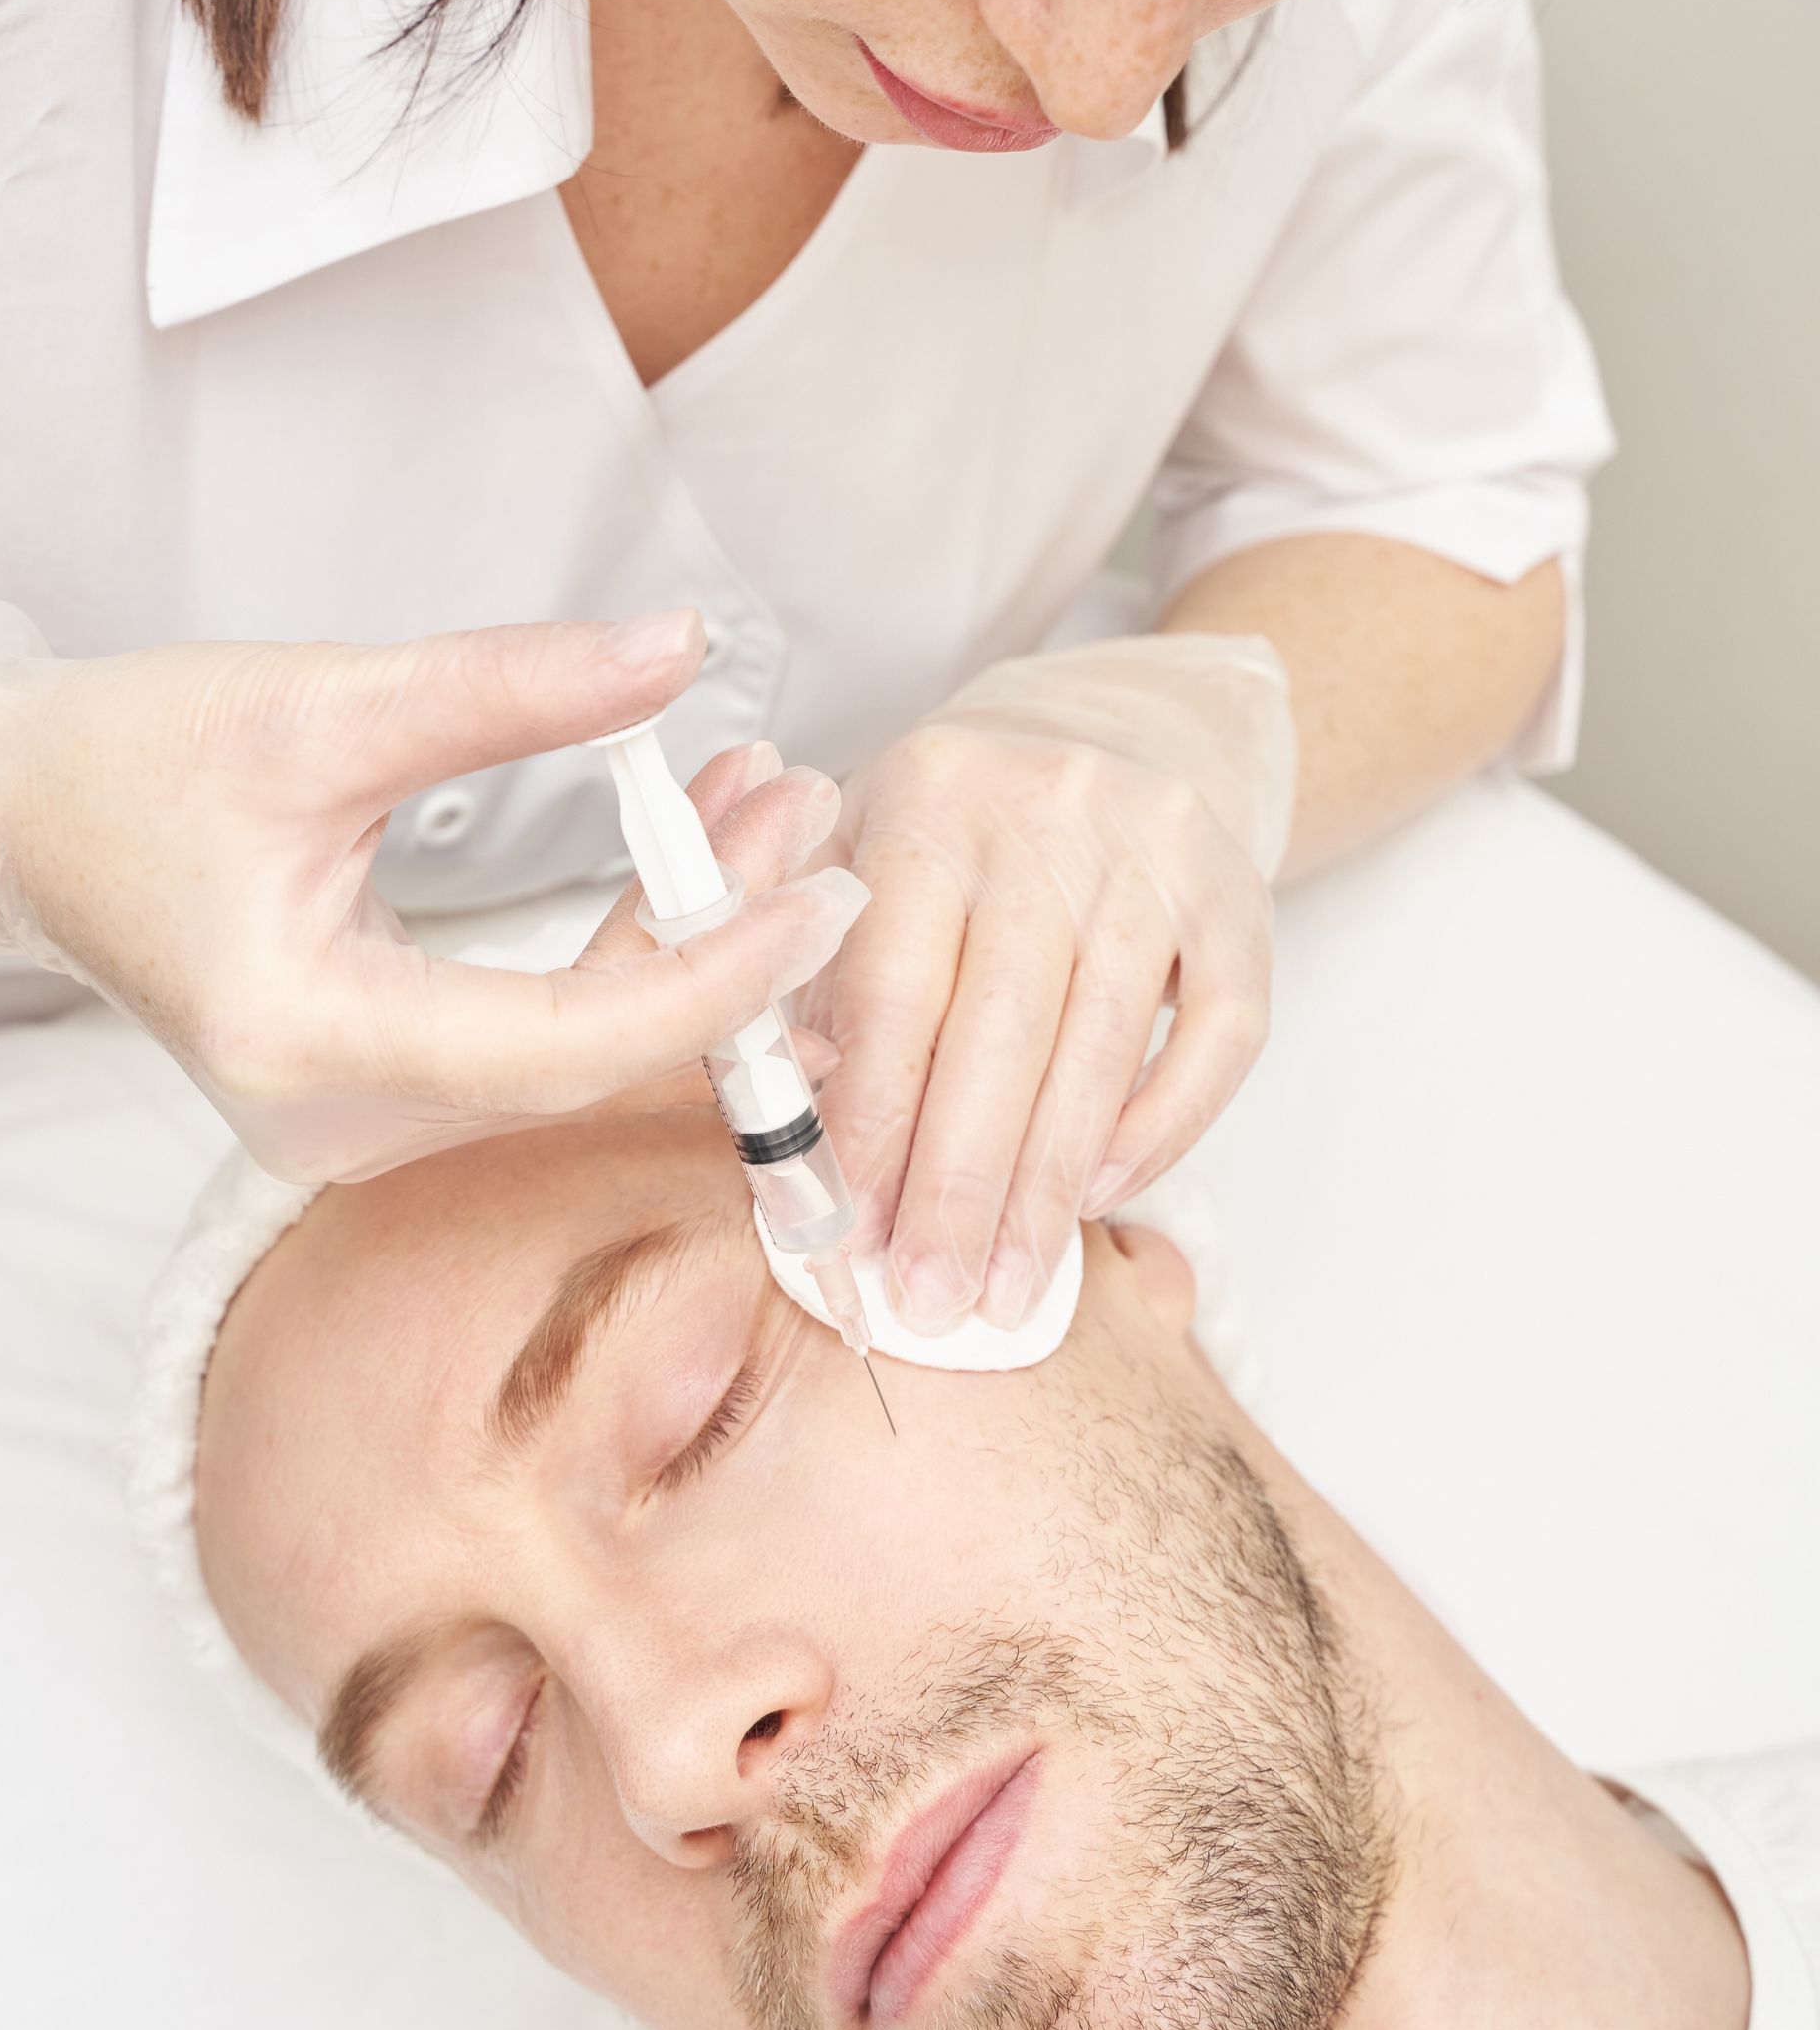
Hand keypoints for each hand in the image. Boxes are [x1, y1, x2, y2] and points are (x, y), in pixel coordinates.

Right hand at [0, 608, 866, 1180]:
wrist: (29, 818)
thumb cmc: (138, 761)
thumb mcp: (323, 703)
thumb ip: (505, 688)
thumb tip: (681, 647)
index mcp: (308, 1038)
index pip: (558, 1041)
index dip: (706, 979)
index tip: (819, 898)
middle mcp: (338, 1117)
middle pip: (588, 1060)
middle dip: (721, 946)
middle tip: (826, 827)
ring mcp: (361, 1119)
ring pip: (579, 1053)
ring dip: (687, 939)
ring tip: (778, 808)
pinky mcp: (385, 1090)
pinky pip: (543, 1036)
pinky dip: (626, 949)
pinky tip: (700, 850)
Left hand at [798, 635, 1294, 1335]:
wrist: (1123, 730)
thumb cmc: (963, 830)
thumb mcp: (858, 847)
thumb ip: (805, 962)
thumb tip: (787, 1107)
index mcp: (932, 795)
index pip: (896, 983)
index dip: (872, 1119)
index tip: (847, 1232)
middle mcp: (1049, 808)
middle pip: (1000, 1029)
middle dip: (960, 1185)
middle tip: (929, 1299)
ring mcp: (1157, 849)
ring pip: (1101, 1046)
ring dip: (1048, 1188)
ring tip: (1008, 1290)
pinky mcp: (1242, 892)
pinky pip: (1216, 1035)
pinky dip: (1159, 1127)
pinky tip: (1098, 1197)